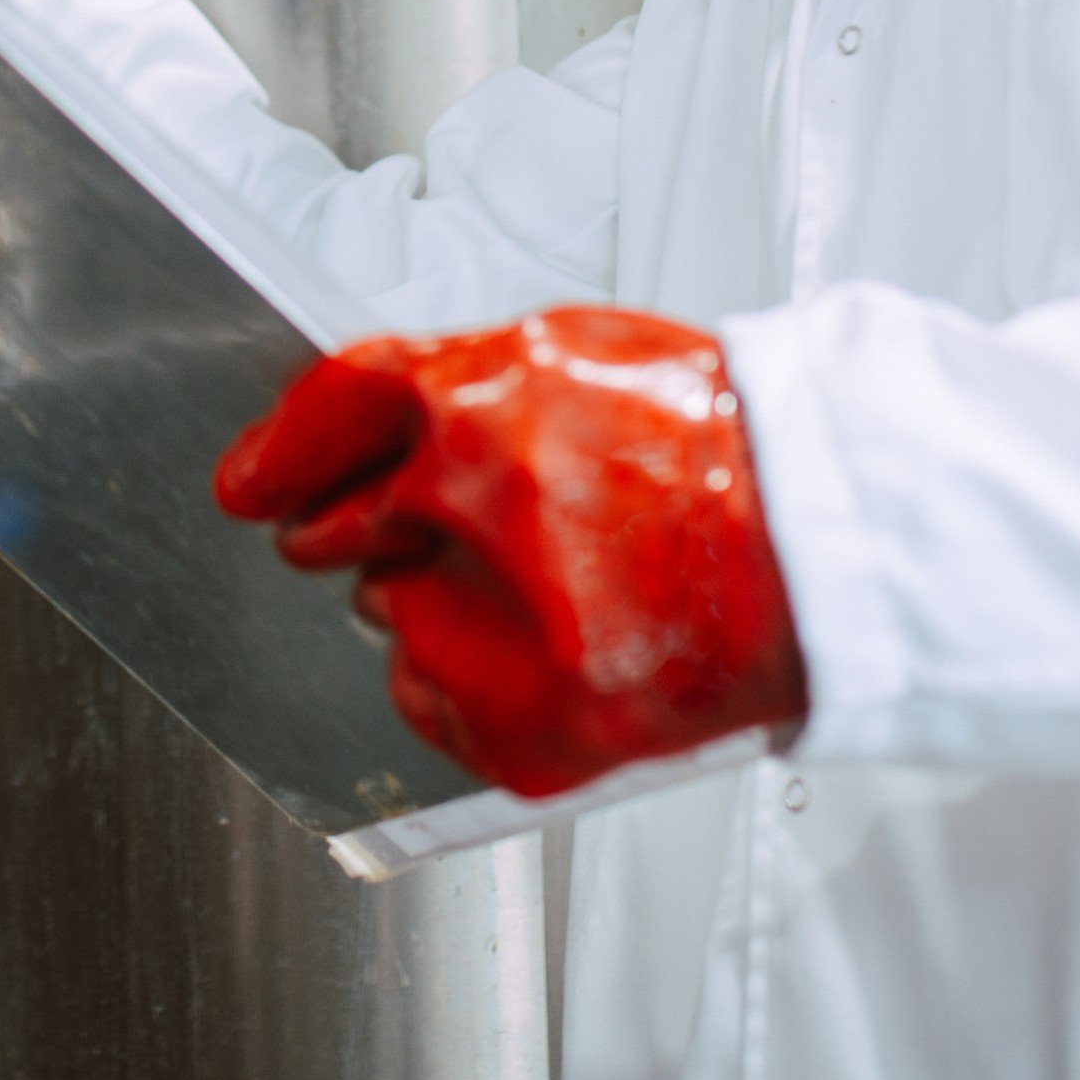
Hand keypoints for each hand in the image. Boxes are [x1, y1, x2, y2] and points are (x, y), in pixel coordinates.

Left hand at [212, 306, 806, 797]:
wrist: (828, 552)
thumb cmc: (722, 450)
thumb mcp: (581, 355)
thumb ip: (458, 381)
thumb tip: (354, 424)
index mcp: (492, 402)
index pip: (338, 408)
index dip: (283, 445)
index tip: (251, 481)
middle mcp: (480, 509)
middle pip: (340, 525)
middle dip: (362, 525)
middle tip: (445, 533)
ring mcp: (500, 629)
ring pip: (387, 613)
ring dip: (434, 603)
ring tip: (557, 586)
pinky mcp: (523, 724)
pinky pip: (427, 699)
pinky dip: (466, 682)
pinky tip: (553, 648)